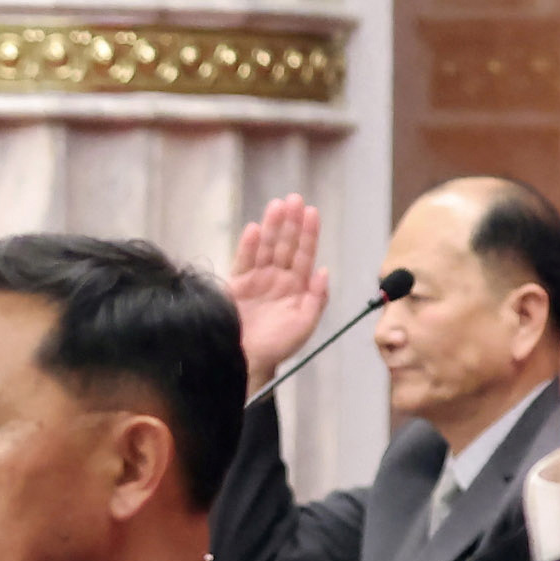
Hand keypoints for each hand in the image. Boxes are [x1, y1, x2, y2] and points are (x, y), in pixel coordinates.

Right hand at [224, 194, 330, 391]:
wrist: (246, 361)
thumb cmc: (277, 347)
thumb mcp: (305, 324)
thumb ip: (317, 298)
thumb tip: (323, 271)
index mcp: (296, 287)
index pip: (304, 254)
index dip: (309, 233)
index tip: (312, 212)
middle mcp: (277, 279)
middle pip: (286, 245)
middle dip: (290, 222)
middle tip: (294, 199)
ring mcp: (256, 280)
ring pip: (266, 247)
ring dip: (272, 226)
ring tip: (277, 205)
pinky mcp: (236, 285)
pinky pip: (243, 260)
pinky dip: (249, 245)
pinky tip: (255, 229)